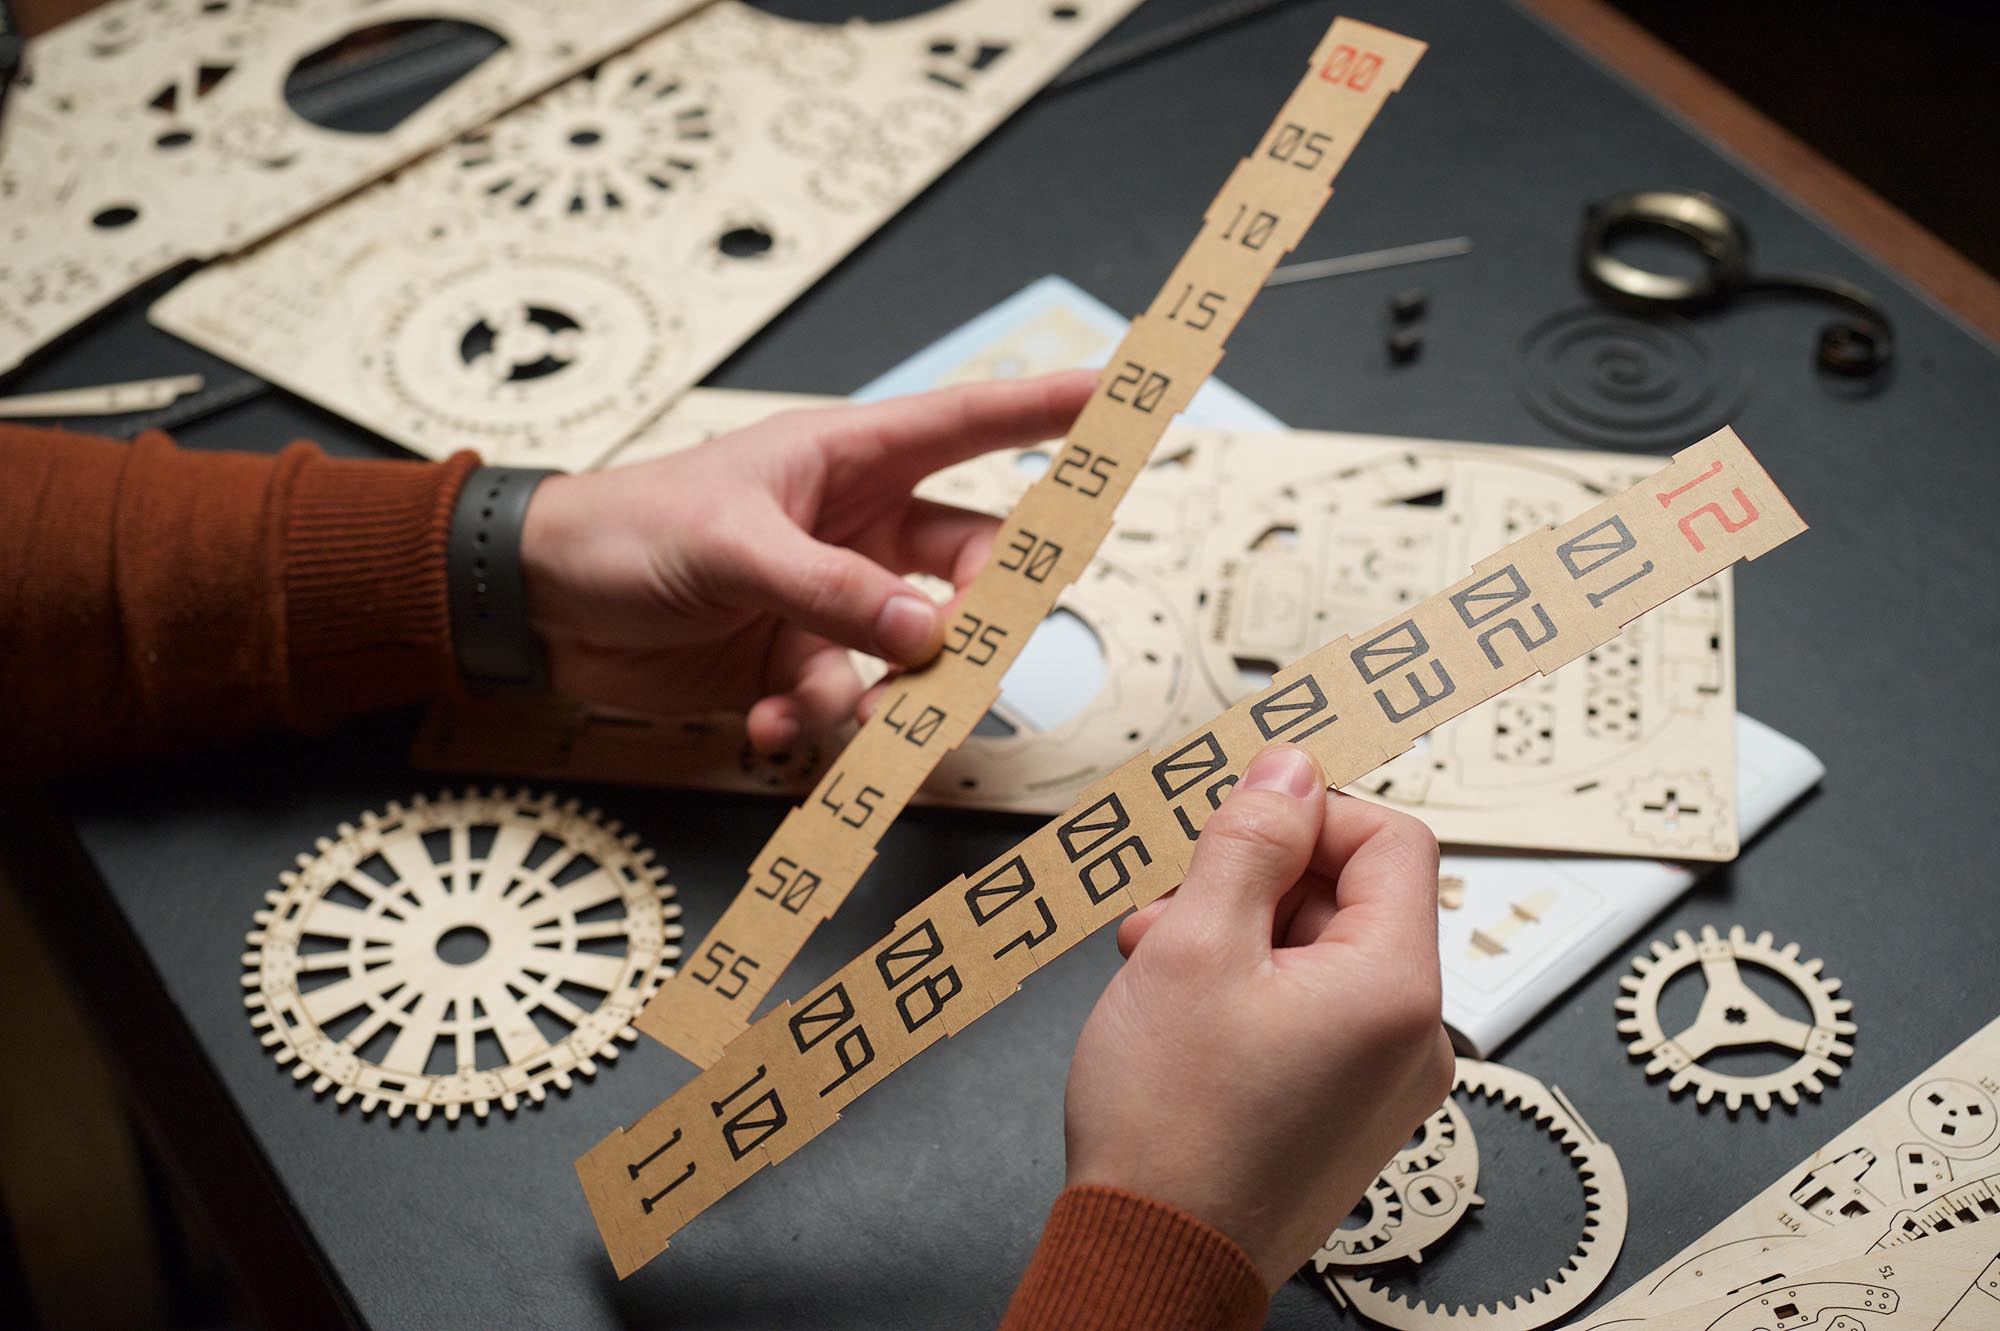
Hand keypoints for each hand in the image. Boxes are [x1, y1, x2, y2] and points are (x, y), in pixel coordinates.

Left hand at [519, 372, 1093, 750]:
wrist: (539, 605)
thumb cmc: (623, 531)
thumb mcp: (732, 546)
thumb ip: (834, 590)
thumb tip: (926, 634)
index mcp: (848, 459)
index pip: (971, 425)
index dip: (1051, 410)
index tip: (1124, 399)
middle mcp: (856, 530)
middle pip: (970, 570)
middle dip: (968, 620)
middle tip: (946, 653)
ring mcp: (834, 602)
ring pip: (915, 656)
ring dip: (880, 693)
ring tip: (816, 706)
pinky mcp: (801, 665)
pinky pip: (850, 704)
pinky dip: (816, 724)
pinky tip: (764, 724)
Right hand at [1063, 743, 1453, 1289]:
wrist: (1151, 1257)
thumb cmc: (1172, 1131)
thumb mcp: (1194, 944)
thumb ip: (1250, 842)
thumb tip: (1289, 770)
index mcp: (1395, 988)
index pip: (1392, 839)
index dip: (1310, 813)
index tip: (1240, 821)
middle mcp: (1411, 1037)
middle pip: (1354, 895)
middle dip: (1258, 880)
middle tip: (1175, 904)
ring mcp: (1382, 1080)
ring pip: (1323, 953)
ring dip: (1241, 933)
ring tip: (1161, 962)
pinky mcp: (1347, 1109)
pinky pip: (1314, 1011)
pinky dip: (1251, 989)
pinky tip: (1183, 1007)